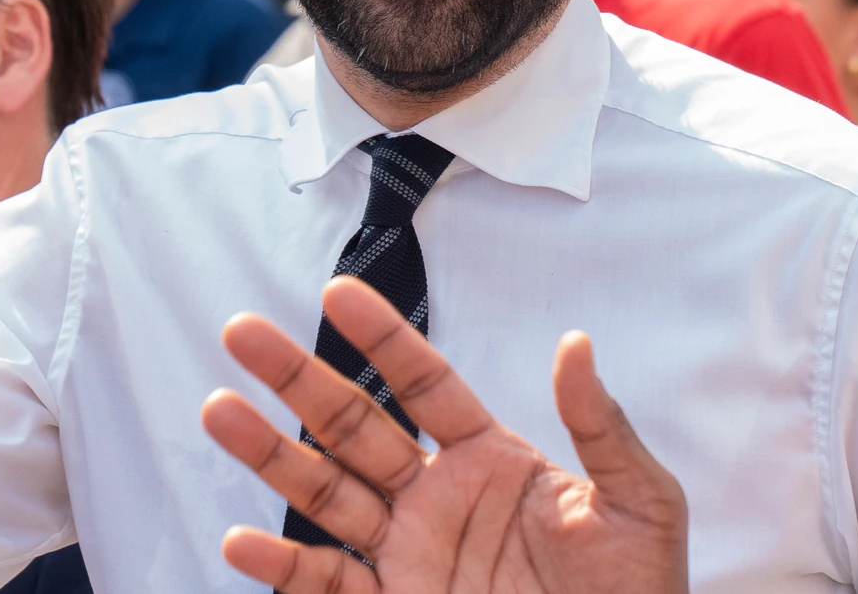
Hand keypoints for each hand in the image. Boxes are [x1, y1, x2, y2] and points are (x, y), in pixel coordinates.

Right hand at [202, 278, 688, 593]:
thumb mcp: (639, 503)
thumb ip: (601, 428)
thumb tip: (576, 344)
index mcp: (493, 461)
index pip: (426, 385)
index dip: (383, 339)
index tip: (338, 293)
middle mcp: (438, 499)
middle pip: (354, 426)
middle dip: (298, 379)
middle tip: (242, 332)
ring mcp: (411, 555)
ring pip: (327, 495)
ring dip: (271, 455)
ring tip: (219, 410)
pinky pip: (329, 584)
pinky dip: (281, 567)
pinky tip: (240, 539)